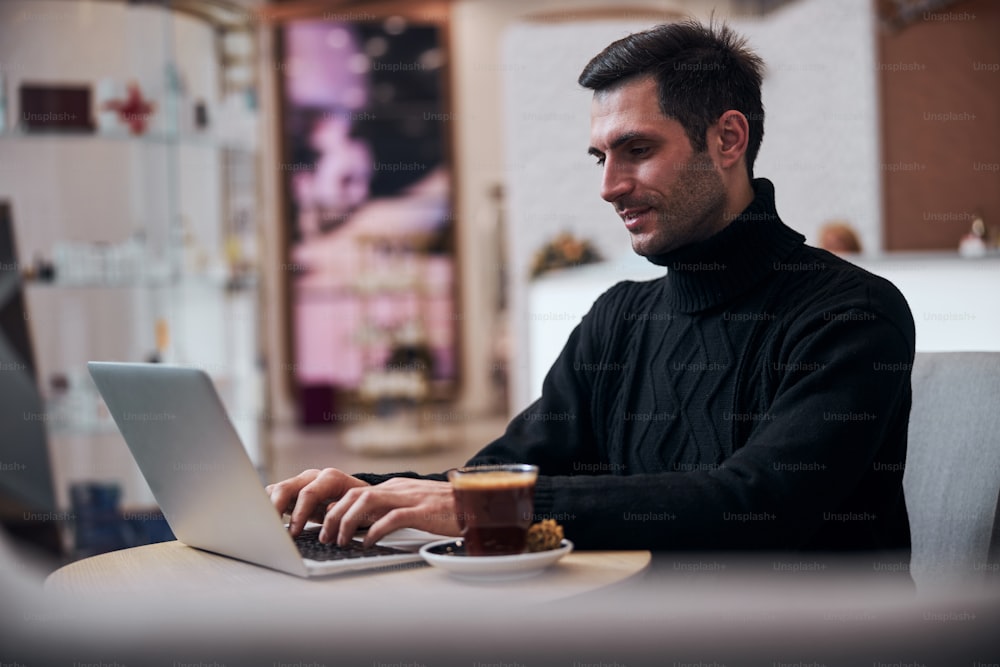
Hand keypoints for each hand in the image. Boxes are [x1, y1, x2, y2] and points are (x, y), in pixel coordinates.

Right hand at [265, 468, 368, 536]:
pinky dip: (268, 508)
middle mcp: (312, 477)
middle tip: (270, 530)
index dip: (299, 514)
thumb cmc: (360, 504)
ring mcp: (300, 483)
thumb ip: (342, 508)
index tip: (294, 533)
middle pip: (285, 488)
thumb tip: (326, 511)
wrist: (360, 497)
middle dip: (275, 509)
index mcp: (330, 478)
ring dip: (268, 507)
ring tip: (265, 527)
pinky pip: (274, 496)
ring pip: (276, 490)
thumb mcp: (357, 508)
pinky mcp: (292, 492)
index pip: (308, 493)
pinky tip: (267, 523)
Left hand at [321, 477, 461, 546]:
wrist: (478, 503)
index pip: (355, 491)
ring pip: (367, 501)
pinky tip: (367, 543)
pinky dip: (375, 530)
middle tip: (325, 536)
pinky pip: (392, 518)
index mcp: (396, 487)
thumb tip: (367, 526)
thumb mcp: (415, 505)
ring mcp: (411, 498)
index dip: (335, 508)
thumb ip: (393, 510)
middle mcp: (400, 488)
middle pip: (355, 494)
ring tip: (340, 540)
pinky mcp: (424, 511)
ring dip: (348, 521)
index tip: (324, 525)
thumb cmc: (448, 510)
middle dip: (334, 515)